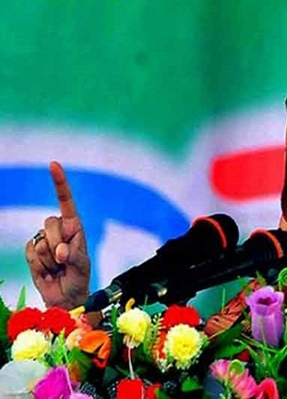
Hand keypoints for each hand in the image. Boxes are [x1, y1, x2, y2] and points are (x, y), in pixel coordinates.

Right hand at [25, 161, 90, 308]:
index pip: (65, 201)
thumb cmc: (79, 278)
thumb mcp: (82, 265)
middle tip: (66, 261)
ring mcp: (43, 240)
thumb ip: (72, 256)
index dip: (59, 183)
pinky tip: (48, 271)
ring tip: (58, 267)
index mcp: (75, 227)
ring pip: (40, 242)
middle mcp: (58, 230)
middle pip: (50, 224)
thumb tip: (60, 251)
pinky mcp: (31, 251)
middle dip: (58, 244)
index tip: (53, 165)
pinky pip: (30, 253)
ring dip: (50, 259)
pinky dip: (39, 265)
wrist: (65, 296)